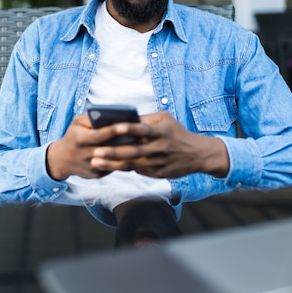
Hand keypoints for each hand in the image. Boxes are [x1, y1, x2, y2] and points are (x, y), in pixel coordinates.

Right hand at [45, 114, 149, 180]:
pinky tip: (135, 156)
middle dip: (126, 142)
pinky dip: (124, 162)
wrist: (61, 159)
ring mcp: (91, 167)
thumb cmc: (73, 135)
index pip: (100, 135)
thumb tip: (109, 115)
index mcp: (80, 139)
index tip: (127, 124)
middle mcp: (85, 154)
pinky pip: (113, 168)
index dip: (114, 130)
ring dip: (128, 155)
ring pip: (114, 162)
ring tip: (142, 146)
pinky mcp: (96, 175)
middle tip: (142, 136)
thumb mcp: (77, 123)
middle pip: (110, 149)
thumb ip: (90, 118)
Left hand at [90, 111, 229, 178]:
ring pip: (132, 164)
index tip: (114, 127)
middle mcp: (159, 148)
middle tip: (95, 152)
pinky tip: (108, 167)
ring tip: (95, 162)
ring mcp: (158, 162)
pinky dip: (122, 169)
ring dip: (112, 164)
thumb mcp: (165, 119)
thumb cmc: (176, 132)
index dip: (129, 129)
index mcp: (161, 131)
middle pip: (133, 150)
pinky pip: (137, 171)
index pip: (143, 129)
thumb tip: (125, 118)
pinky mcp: (157, 173)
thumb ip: (146, 119)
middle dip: (112, 152)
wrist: (197, 154)